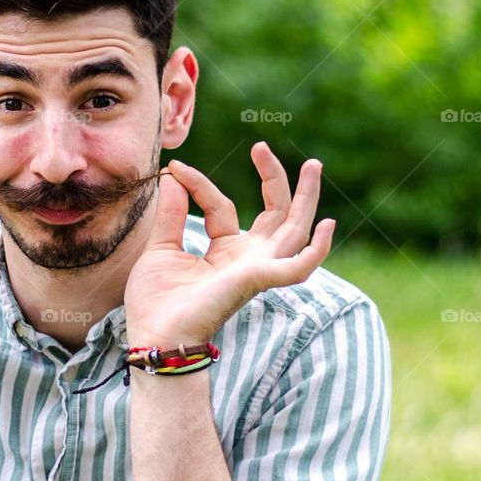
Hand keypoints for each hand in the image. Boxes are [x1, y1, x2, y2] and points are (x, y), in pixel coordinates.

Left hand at [124, 141, 334, 347]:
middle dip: (278, 180)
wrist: (153, 334)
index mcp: (226, 251)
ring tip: (313, 165)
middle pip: (277, 214)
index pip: (224, 206)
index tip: (176, 168)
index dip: (200, 184)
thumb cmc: (157, 301)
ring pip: (294, 230)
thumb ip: (172, 213)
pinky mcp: (258, 280)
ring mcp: (256, 269)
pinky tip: (327, 225)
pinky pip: (298, 268)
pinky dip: (316, 249)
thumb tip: (173, 175)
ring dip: (307, 198)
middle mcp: (247, 259)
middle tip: (266, 147)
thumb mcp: (161, 247)